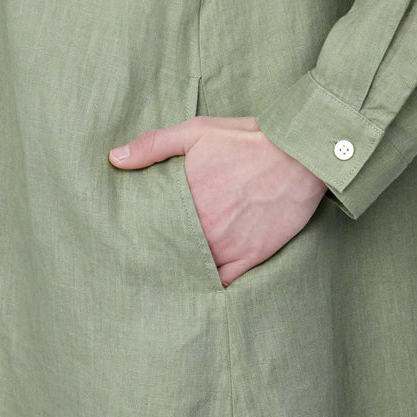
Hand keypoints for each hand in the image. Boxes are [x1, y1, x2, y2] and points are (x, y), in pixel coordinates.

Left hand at [109, 116, 326, 286]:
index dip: (142, 233)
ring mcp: (228, 246)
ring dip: (182, 271)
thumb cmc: (249, 140)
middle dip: (159, 254)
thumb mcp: (197, 131)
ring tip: (168, 275)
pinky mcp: (252, 256)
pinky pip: (224, 282)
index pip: (151, 227)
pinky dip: (211, 284)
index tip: (132, 236)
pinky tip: (200, 284)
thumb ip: (153, 145)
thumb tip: (114, 159)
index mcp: (185, 200)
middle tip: (146, 260)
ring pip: (194, 270)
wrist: (303, 156)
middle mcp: (203, 229)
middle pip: (171, 251)